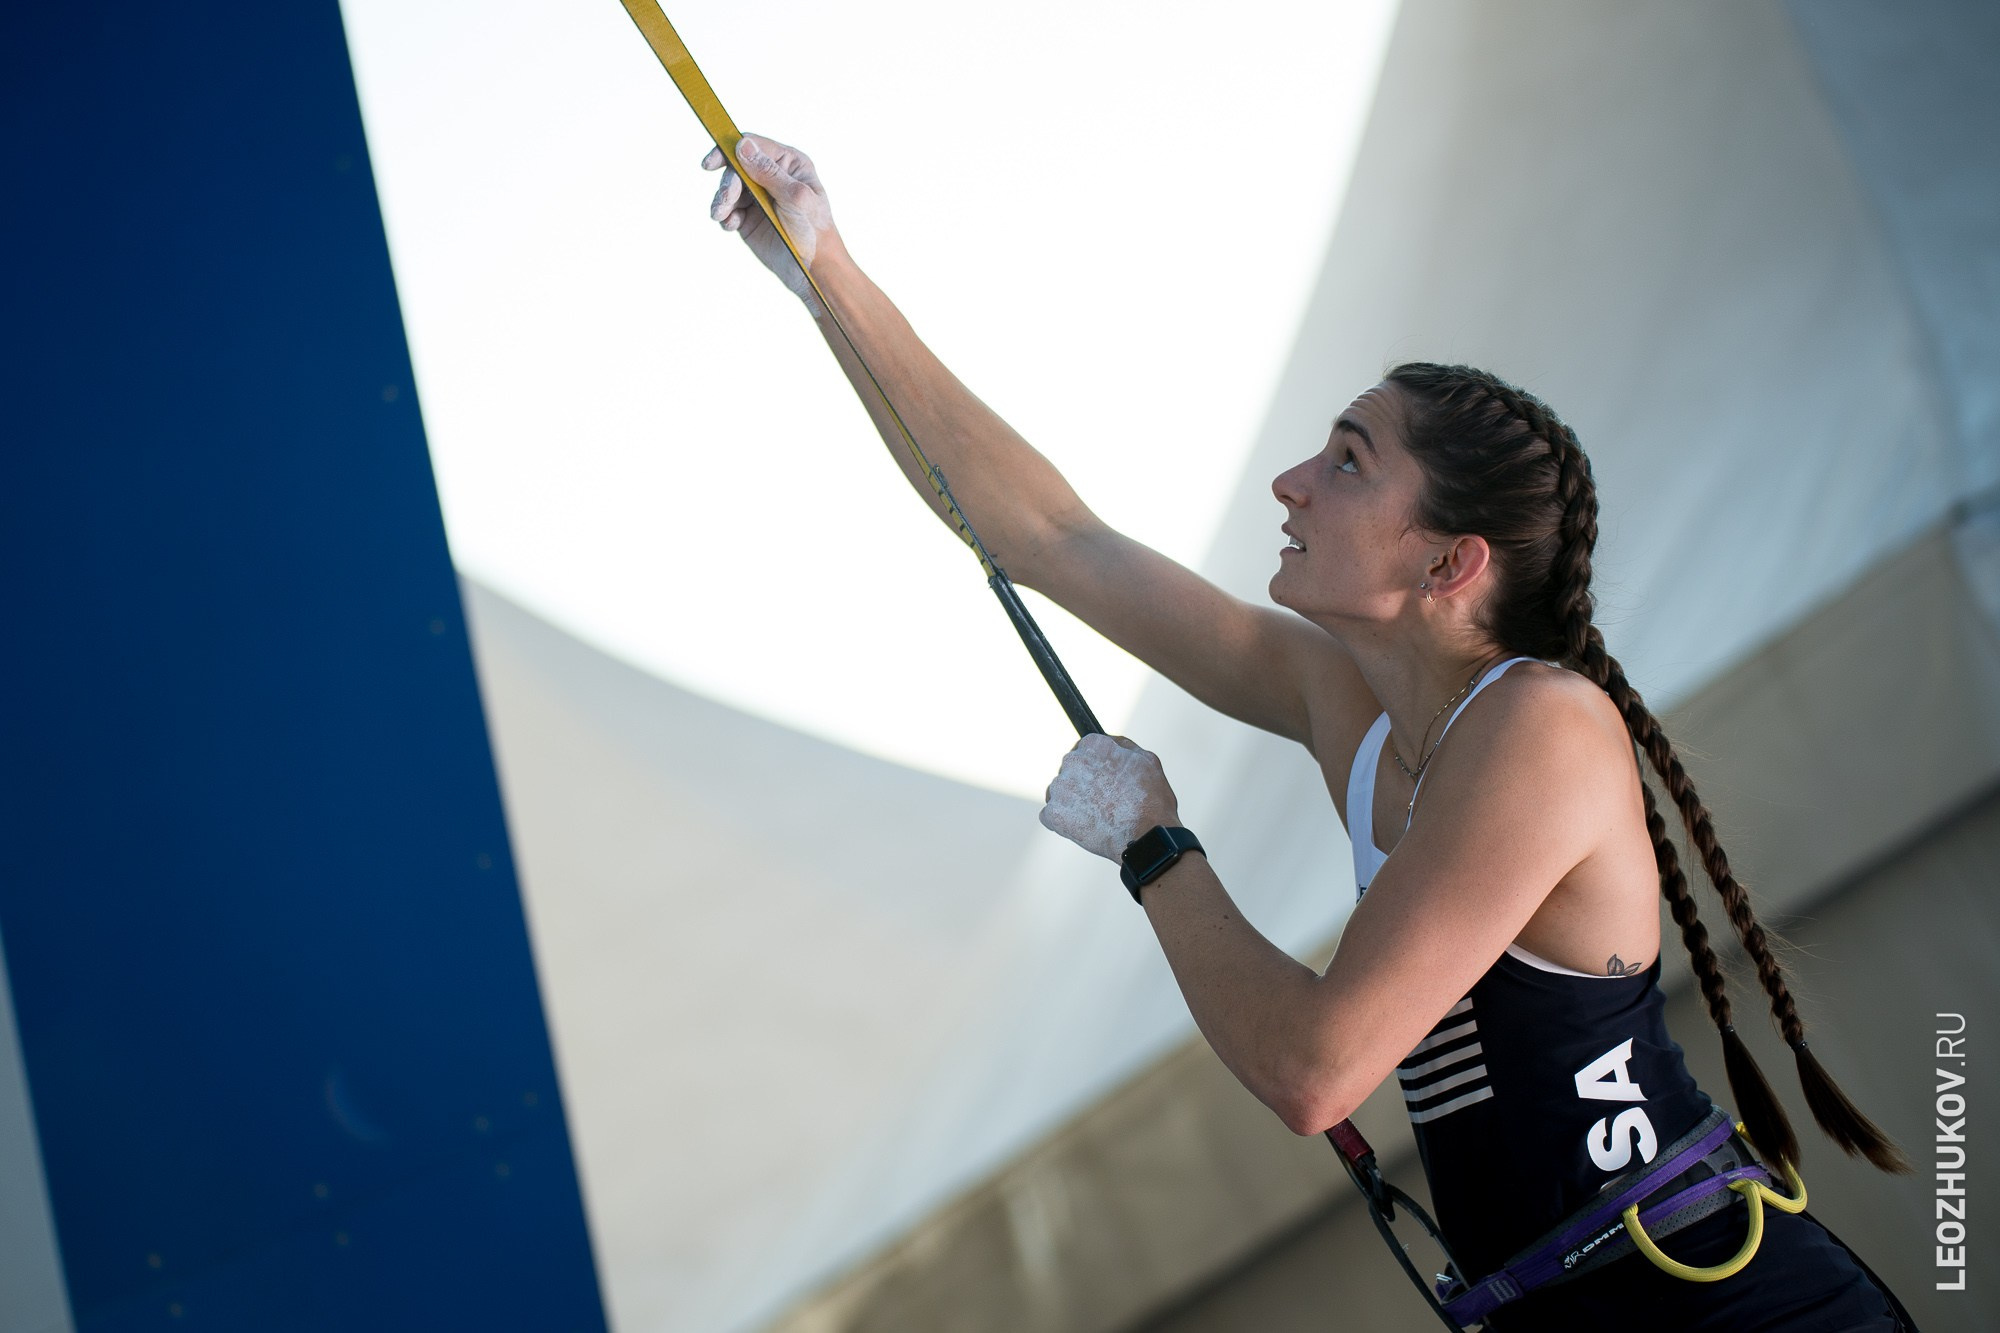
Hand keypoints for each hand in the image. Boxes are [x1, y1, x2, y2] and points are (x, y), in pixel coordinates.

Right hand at [702, 134, 836, 314]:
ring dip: (722, 202)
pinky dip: (726, 217)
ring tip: (722, 217)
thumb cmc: (814, 232)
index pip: (753, 145)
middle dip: (727, 185)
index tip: (710, 165)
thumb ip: (769, 172)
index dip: (728, 150)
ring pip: (729, 189)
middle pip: (736, 167)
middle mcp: (772, 175)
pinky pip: (729, 210)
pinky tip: (732, 226)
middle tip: (724, 204)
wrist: (812, 270)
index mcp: (789, 162)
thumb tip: (743, 146)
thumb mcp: (795, 198)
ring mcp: (759, 196)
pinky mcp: (749, 217)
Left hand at [1039, 734, 1180, 861]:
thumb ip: (1122, 746)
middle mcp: (1072, 761)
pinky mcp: (1052, 814)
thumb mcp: (1147, 760)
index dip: (1095, 767)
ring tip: (1098, 817)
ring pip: (1061, 794)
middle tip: (1104, 802)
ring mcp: (1060, 788)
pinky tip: (1085, 828)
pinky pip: (1052, 816)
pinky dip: (1065, 823)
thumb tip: (1109, 742)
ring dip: (1073, 804)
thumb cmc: (1151, 801)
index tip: (1104, 781)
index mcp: (1093, 745)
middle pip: (1071, 771)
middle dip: (1083, 784)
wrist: (1144, 836)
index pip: (1084, 750)